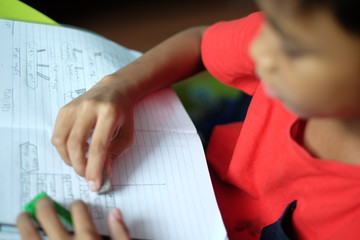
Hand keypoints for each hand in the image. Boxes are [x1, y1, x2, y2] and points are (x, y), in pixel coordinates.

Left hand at [16, 197, 129, 239]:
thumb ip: (121, 232)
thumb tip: (115, 214)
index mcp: (88, 239)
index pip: (78, 211)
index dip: (77, 205)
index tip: (76, 206)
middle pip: (49, 216)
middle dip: (44, 206)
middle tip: (43, 203)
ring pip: (30, 234)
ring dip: (25, 222)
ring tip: (24, 216)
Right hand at [51, 75, 134, 190]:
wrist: (115, 90)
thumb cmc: (123, 115)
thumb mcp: (126, 135)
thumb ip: (114, 155)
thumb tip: (101, 176)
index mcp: (109, 113)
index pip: (98, 146)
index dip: (94, 168)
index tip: (94, 185)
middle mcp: (89, 107)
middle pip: (76, 144)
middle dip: (79, 166)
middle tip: (86, 176)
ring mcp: (74, 106)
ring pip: (61, 140)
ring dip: (69, 159)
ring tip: (81, 164)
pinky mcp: (64, 109)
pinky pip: (57, 134)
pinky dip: (63, 149)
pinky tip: (74, 152)